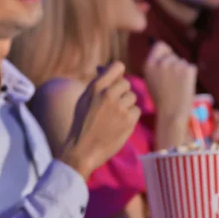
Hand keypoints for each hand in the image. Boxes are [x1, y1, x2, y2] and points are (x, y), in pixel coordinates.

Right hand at [60, 61, 139, 178]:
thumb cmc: (82, 123)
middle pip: (126, 84)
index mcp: (96, 87)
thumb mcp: (84, 99)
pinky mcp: (129, 120)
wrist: (82, 150)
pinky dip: (130, 117)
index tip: (115, 81)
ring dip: (126, 105)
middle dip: (121, 93)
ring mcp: (120, 107)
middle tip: (112, 106)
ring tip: (113, 117)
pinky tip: (118, 124)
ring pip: (132, 97)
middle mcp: (109, 94)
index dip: (118, 73)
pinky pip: (136, 111)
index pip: (117, 66)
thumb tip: (105, 68)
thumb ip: (97, 83)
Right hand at [144, 42, 196, 147]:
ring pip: (182, 62)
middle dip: (174, 64)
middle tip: (172, 81)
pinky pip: (191, 67)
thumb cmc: (161, 99)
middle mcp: (162, 62)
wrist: (171, 113)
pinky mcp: (188, 69)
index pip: (160, 45)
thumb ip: (156, 65)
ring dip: (182, 71)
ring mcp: (175, 65)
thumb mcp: (150, 79)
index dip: (165, 52)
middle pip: (173, 54)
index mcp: (149, 64)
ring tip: (177, 86)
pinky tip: (184, 86)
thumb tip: (166, 53)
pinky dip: (190, 76)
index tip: (167, 61)